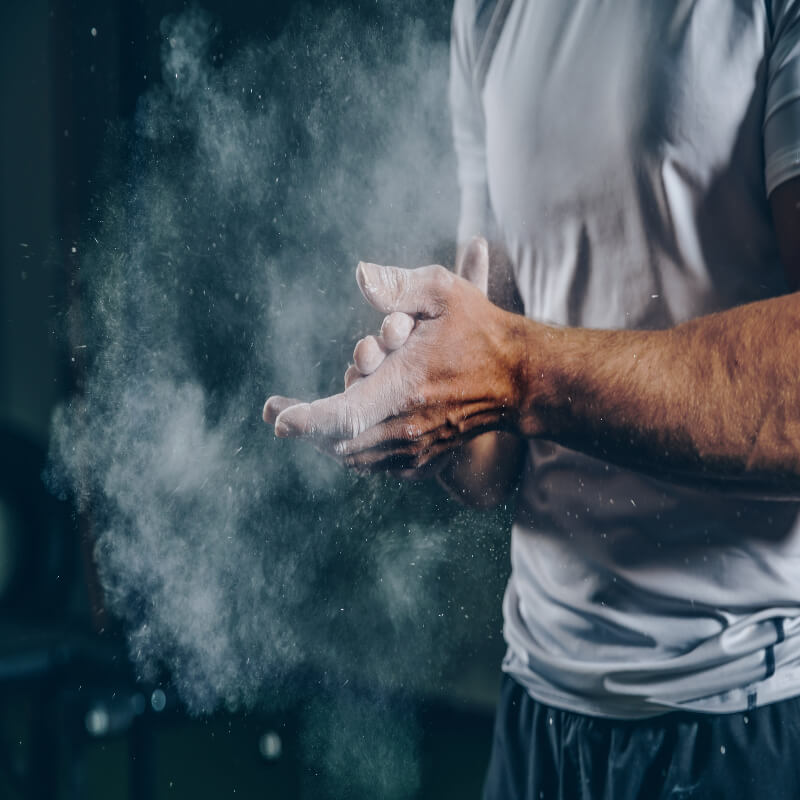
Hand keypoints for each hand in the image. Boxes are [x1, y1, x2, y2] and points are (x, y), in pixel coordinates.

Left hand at [263, 238, 526, 471]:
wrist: (521, 379)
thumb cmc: (480, 330)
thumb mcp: (445, 291)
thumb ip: (399, 284)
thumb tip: (360, 275)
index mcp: (405, 387)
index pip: (344, 414)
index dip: (307, 419)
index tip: (276, 420)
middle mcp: (407, 426)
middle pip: (339, 440)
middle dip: (307, 428)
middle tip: (279, 413)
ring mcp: (417, 448)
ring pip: (354, 456)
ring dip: (327, 440)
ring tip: (303, 423)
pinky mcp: (424, 458)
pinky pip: (375, 464)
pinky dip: (353, 451)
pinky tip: (341, 436)